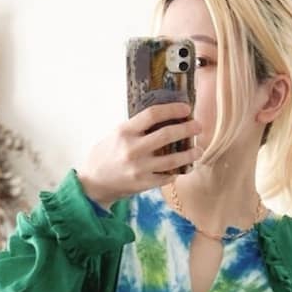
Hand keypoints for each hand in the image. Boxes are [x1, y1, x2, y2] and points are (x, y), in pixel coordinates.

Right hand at [76, 103, 200, 208]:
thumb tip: (162, 117)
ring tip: (199, 149)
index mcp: (125, 132)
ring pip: (172, 159)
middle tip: (198, 126)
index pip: (153, 115)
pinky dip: (178, 170)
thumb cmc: (104, 156)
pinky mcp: (144, 184)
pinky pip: (167, 176)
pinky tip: (184, 166)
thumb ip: (136, 128)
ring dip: (189, 153)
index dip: (172, 109)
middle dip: (187, 129)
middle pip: (167, 135)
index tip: (186, 108)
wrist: (93, 183)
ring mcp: (139, 168)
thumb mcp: (115, 134)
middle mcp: (133, 149)